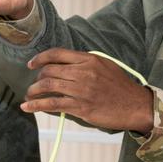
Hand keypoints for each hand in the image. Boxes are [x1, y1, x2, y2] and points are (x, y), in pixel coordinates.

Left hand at [22, 48, 152, 133]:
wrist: (135, 105)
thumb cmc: (121, 87)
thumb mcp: (105, 66)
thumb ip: (86, 63)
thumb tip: (66, 66)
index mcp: (89, 60)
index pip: (57, 54)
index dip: (40, 58)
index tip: (31, 64)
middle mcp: (84, 73)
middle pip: (49, 71)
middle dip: (37, 77)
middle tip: (34, 84)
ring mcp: (81, 90)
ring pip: (48, 86)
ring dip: (33, 91)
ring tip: (29, 95)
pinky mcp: (81, 107)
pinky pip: (52, 104)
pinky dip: (36, 105)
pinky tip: (27, 107)